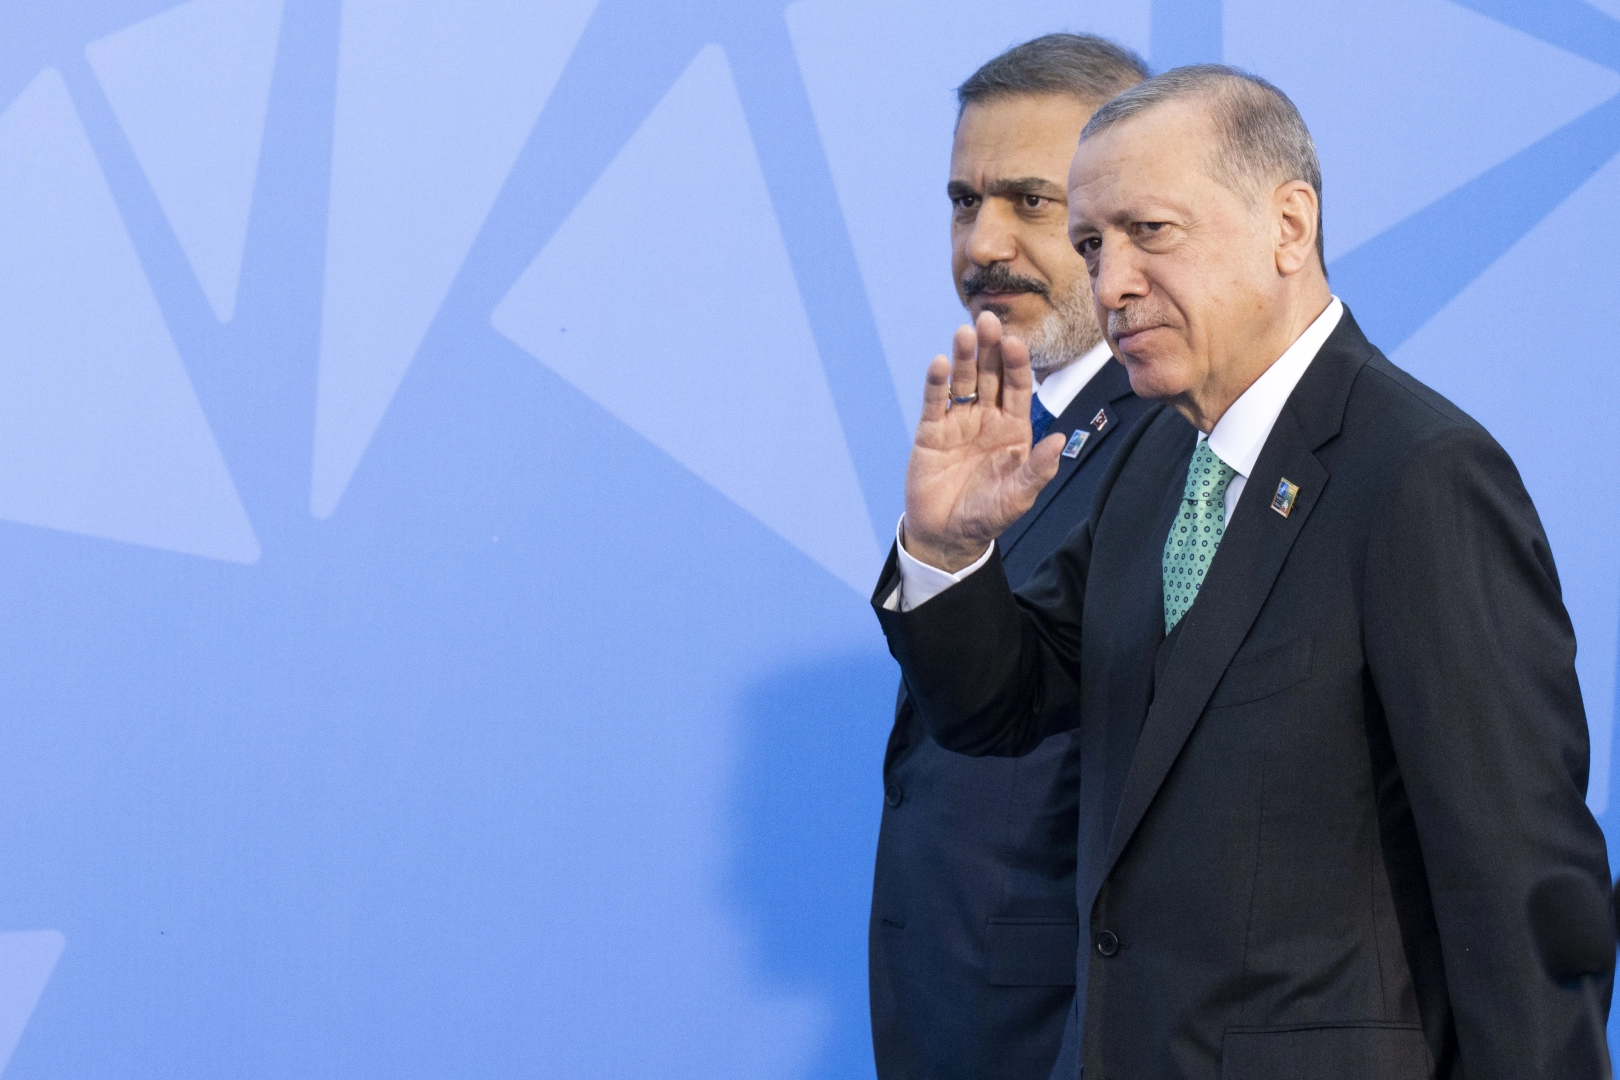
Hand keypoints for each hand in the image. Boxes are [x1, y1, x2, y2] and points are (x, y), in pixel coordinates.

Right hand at [902, 311, 1065, 571]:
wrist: (947, 535)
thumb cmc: (988, 515)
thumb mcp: (1019, 497)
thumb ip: (1038, 469)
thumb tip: (1061, 439)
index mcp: (1014, 428)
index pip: (1018, 388)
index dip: (1017, 365)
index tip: (1016, 343)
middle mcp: (987, 418)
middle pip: (990, 375)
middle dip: (990, 348)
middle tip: (989, 320)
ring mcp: (958, 422)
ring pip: (963, 382)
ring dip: (964, 357)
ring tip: (965, 332)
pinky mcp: (931, 432)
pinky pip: (935, 403)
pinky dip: (937, 383)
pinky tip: (940, 364)